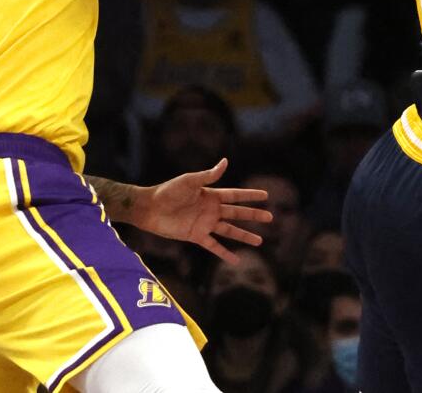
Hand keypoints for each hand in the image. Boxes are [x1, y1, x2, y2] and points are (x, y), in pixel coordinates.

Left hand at [139, 157, 271, 264]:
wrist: (150, 208)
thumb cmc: (169, 191)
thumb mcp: (190, 181)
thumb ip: (209, 175)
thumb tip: (226, 162)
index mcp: (212, 194)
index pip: (236, 195)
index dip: (250, 196)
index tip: (266, 196)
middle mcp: (212, 210)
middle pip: (238, 213)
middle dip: (254, 215)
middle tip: (271, 218)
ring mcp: (205, 224)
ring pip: (230, 231)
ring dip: (244, 236)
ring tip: (260, 241)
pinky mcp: (196, 236)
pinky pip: (214, 246)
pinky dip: (225, 253)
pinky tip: (236, 259)